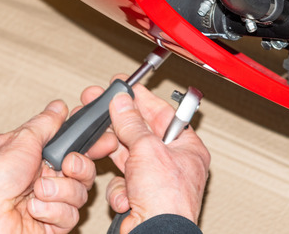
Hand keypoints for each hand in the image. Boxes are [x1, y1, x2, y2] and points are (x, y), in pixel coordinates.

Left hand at [0, 100, 116, 233]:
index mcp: (39, 158)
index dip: (92, 144)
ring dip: (60, 190)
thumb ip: (46, 124)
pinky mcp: (52, 225)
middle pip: (85, 170)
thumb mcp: (20, 141)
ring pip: (81, 193)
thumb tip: (59, 107)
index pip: (75, 147)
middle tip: (66, 165)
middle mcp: (47, 179)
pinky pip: (71, 215)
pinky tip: (34, 208)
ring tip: (38, 191)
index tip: (103, 139)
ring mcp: (51, 203)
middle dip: (79, 167)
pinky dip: (53, 211)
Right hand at [80, 80, 209, 233]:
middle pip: (142, 134)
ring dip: (115, 157)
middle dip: (120, 125)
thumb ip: (133, 124)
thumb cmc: (168, 201)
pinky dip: (119, 188)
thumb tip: (123, 103)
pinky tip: (125, 196)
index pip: (165, 115)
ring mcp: (156, 182)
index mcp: (188, 148)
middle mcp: (174, 164)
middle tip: (101, 108)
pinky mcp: (139, 198)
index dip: (144, 100)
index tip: (126, 88)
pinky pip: (121, 182)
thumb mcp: (148, 150)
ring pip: (127, 158)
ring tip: (101, 148)